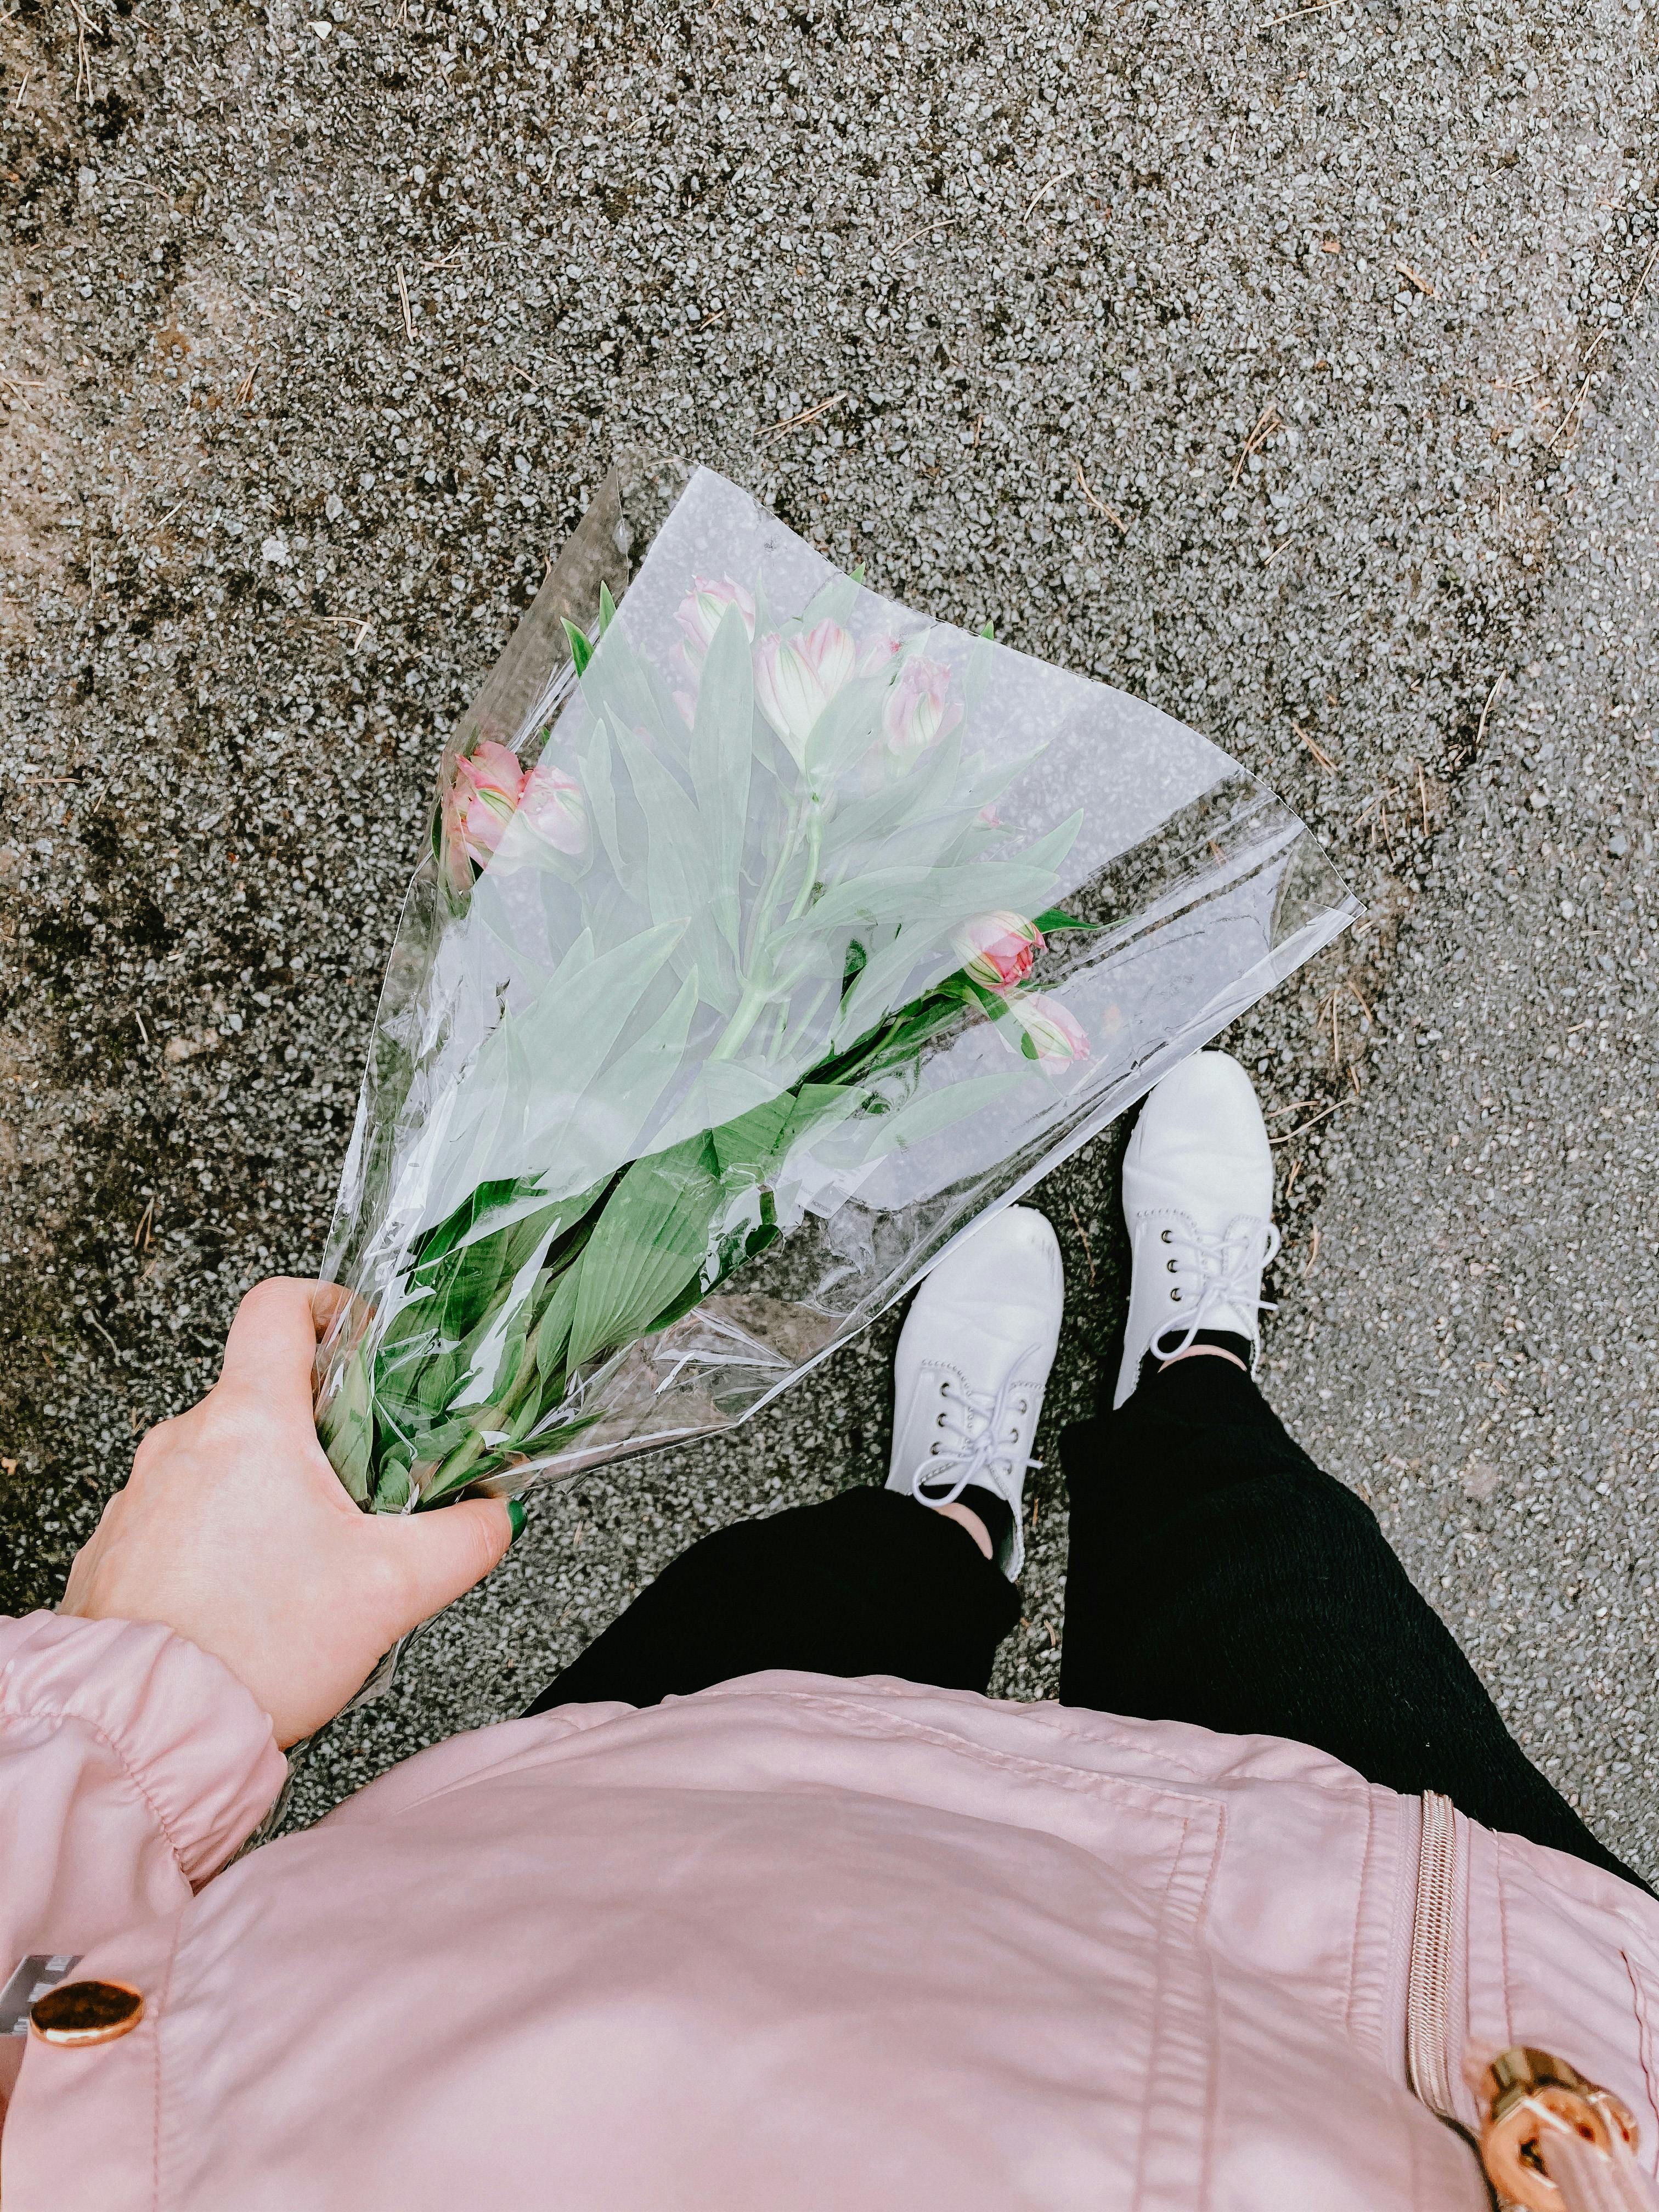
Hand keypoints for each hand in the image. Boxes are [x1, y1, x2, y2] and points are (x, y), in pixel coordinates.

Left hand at [60, 1278, 517, 1747]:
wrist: (150, 1729)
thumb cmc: (258, 1649)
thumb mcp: (393, 1588)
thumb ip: (466, 1538)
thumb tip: (501, 1514)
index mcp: (249, 1423)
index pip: (277, 1306)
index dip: (327, 1303)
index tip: (360, 1336)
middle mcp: (181, 1443)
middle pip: (258, 1393)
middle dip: (316, 1428)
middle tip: (360, 1481)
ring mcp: (139, 1496)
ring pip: (218, 1460)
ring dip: (266, 1489)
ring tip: (306, 1556)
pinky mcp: (115, 1550)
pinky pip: (177, 1514)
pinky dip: (218, 1536)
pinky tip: (250, 1593)